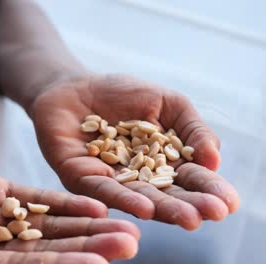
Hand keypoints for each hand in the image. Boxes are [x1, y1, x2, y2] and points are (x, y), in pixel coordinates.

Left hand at [31, 75, 239, 229]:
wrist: (76, 85)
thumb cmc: (123, 94)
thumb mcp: (169, 104)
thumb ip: (193, 129)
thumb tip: (214, 161)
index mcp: (162, 163)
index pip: (188, 180)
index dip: (208, 190)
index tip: (228, 202)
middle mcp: (137, 179)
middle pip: (166, 195)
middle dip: (190, 205)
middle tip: (213, 214)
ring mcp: (109, 180)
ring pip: (138, 197)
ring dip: (164, 208)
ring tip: (188, 218)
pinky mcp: (80, 177)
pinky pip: (102, 189)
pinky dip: (123, 198)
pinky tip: (145, 207)